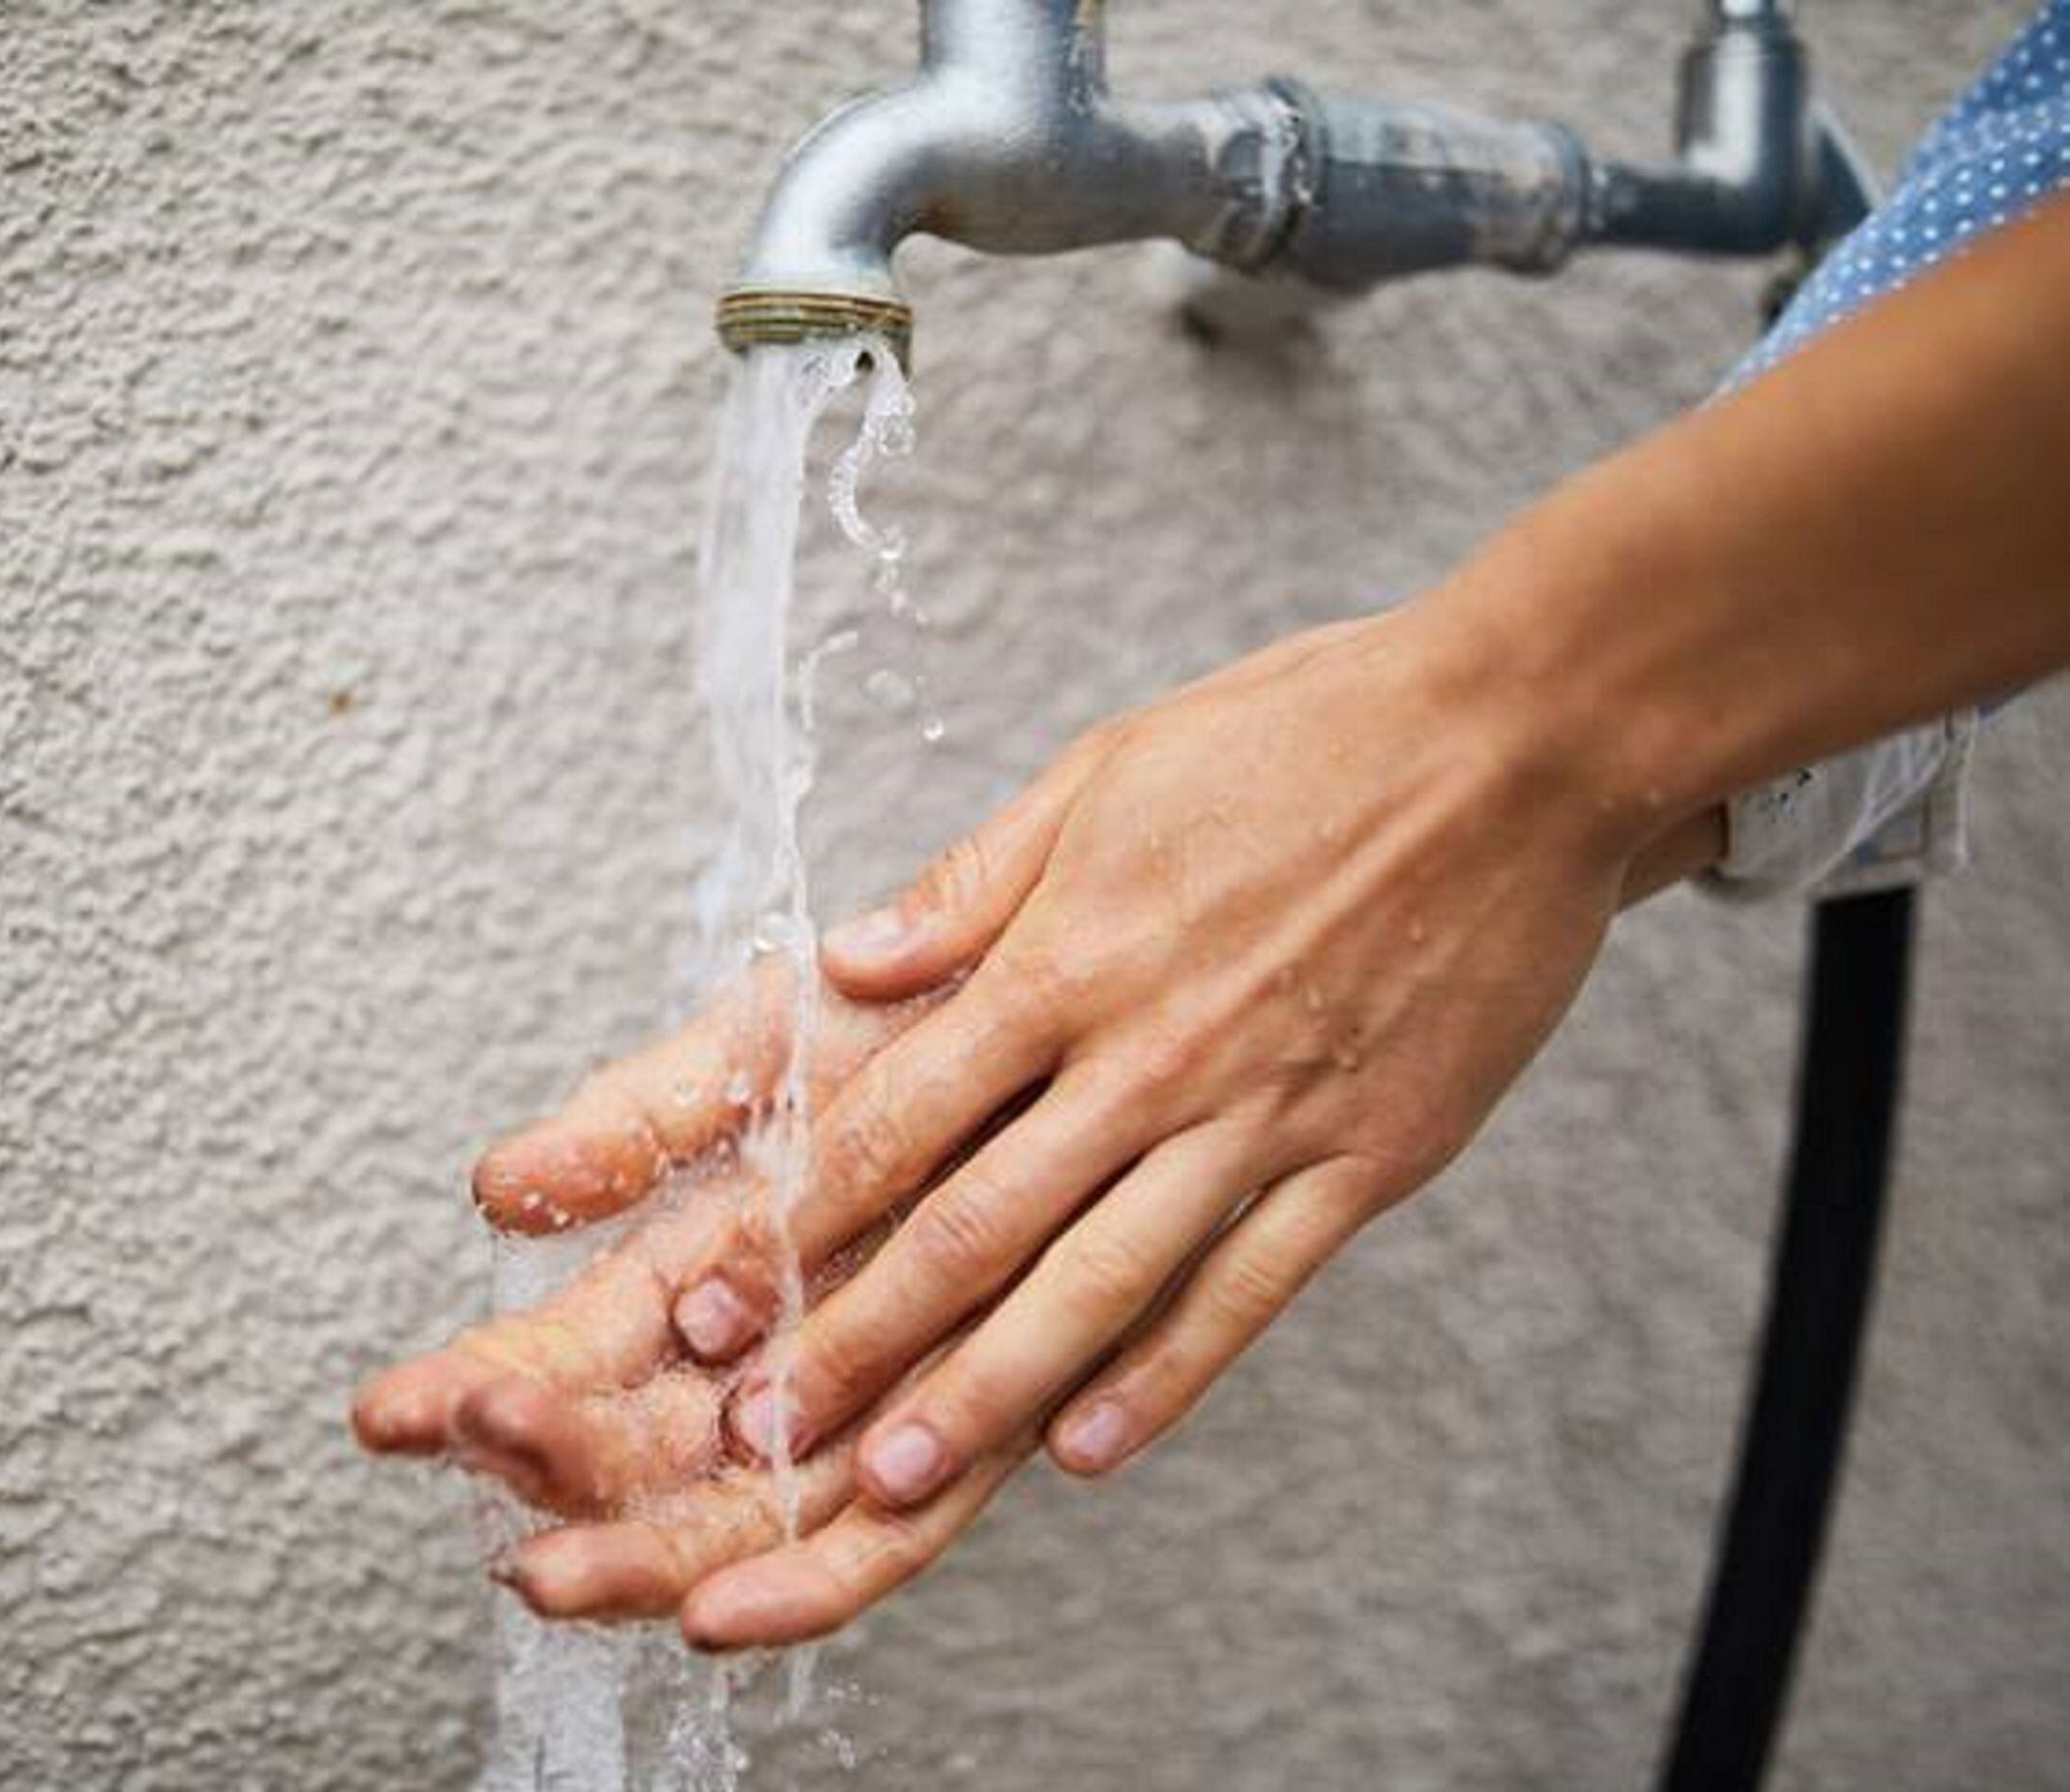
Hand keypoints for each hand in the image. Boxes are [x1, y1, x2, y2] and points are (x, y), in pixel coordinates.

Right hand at [351, 967, 1037, 1643]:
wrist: (1099, 991)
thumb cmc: (929, 1017)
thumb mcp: (767, 1049)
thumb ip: (644, 1121)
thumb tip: (502, 1187)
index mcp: (707, 1260)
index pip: (573, 1350)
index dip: (483, 1384)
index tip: (398, 1410)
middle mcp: (779, 1349)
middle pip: (641, 1451)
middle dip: (546, 1472)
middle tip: (475, 1464)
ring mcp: (872, 1397)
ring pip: (741, 1513)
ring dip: (641, 1552)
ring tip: (553, 1568)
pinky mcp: (983, 1425)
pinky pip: (888, 1538)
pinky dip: (805, 1584)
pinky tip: (719, 1616)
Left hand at [658, 602, 1716, 1566]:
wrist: (1517, 744)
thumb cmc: (1303, 736)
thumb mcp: (1107, 772)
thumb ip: (972, 885)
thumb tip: (846, 964)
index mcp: (1070, 957)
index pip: (897, 1116)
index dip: (793, 1219)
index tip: (716, 1299)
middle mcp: (1149, 1056)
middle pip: (974, 1225)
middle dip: (855, 1335)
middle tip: (761, 1431)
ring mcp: (1260, 1118)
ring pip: (1097, 1281)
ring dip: (985, 1389)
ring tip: (893, 1476)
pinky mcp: (1362, 1161)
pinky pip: (1246, 1291)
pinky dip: (1165, 1377)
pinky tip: (1088, 1449)